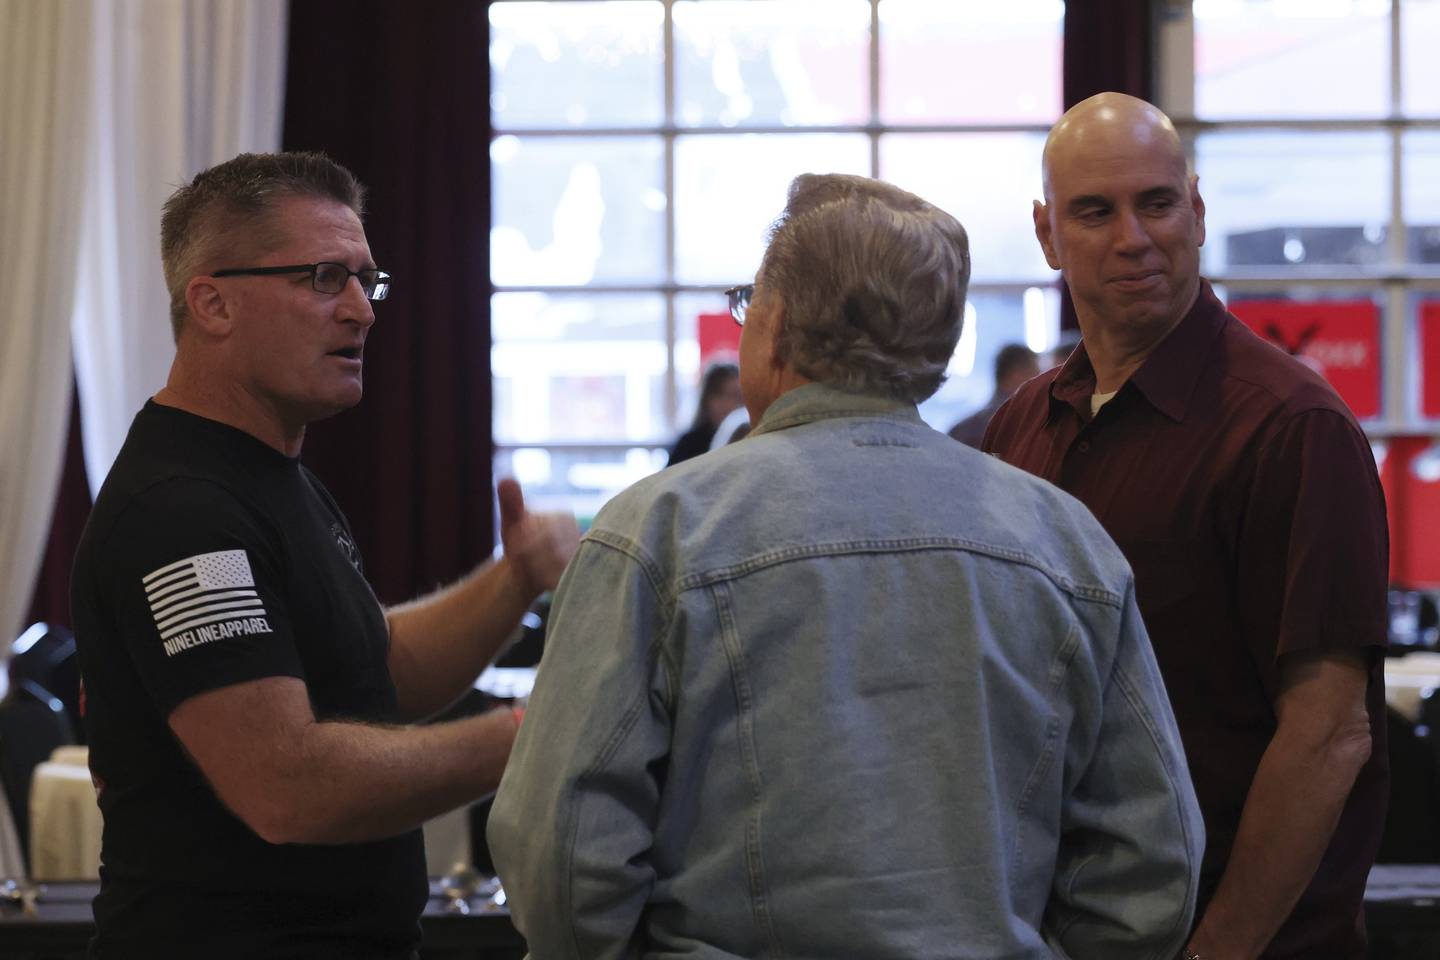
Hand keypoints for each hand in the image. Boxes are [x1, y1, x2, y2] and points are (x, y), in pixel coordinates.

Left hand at [497, 477, 579, 597]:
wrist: (526, 569)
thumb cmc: (520, 539)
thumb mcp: (512, 518)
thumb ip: (510, 500)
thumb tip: (506, 478)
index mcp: (564, 517)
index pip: (545, 527)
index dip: (525, 537)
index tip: (513, 544)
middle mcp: (578, 535)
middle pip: (550, 544)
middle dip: (528, 552)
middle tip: (515, 558)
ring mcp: (581, 557)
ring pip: (556, 563)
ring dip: (534, 567)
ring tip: (524, 568)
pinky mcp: (579, 576)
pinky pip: (561, 578)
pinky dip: (544, 580)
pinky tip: (535, 579)